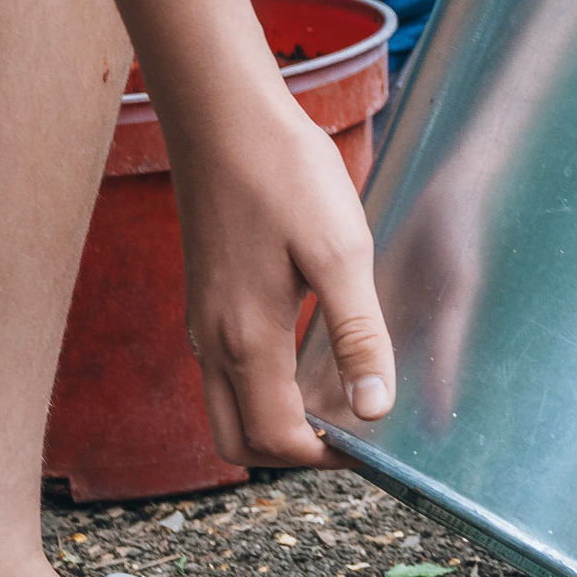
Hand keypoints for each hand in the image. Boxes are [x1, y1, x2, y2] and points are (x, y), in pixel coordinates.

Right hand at [173, 97, 394, 466]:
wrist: (224, 118)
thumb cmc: (285, 176)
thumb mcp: (341, 254)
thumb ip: (358, 336)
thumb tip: (374, 410)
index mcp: (247, 340)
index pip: (276, 440)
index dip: (324, 458)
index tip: (370, 444)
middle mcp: (212, 341)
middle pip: (238, 440)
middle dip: (291, 453)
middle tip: (348, 434)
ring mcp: (202, 321)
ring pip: (227, 407)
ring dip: (275, 421)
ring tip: (335, 401)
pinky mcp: (205, 298)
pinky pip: (225, 372)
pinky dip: (263, 388)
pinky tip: (308, 357)